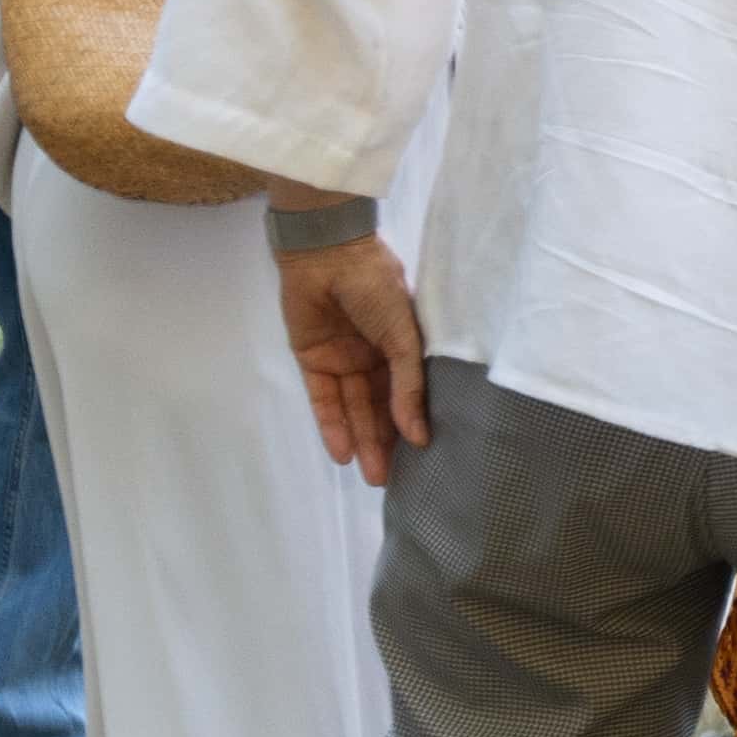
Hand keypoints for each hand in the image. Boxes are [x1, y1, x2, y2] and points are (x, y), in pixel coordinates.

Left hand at [279, 235, 430, 484]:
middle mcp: (375, 356)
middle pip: (381, 407)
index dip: (415, 422)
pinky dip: (332, 426)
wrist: (326, 256)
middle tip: (392, 480)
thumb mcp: (404, 335)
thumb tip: (418, 434)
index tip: (424, 456)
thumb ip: (408, 385)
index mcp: (404, 344)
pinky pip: (324, 400)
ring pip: (354, 409)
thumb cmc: (376, 288)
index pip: (410, 392)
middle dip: (386, 442)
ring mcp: (343, 360)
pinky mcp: (313, 362)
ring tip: (372, 476)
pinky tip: (342, 454)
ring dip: (362, 441)